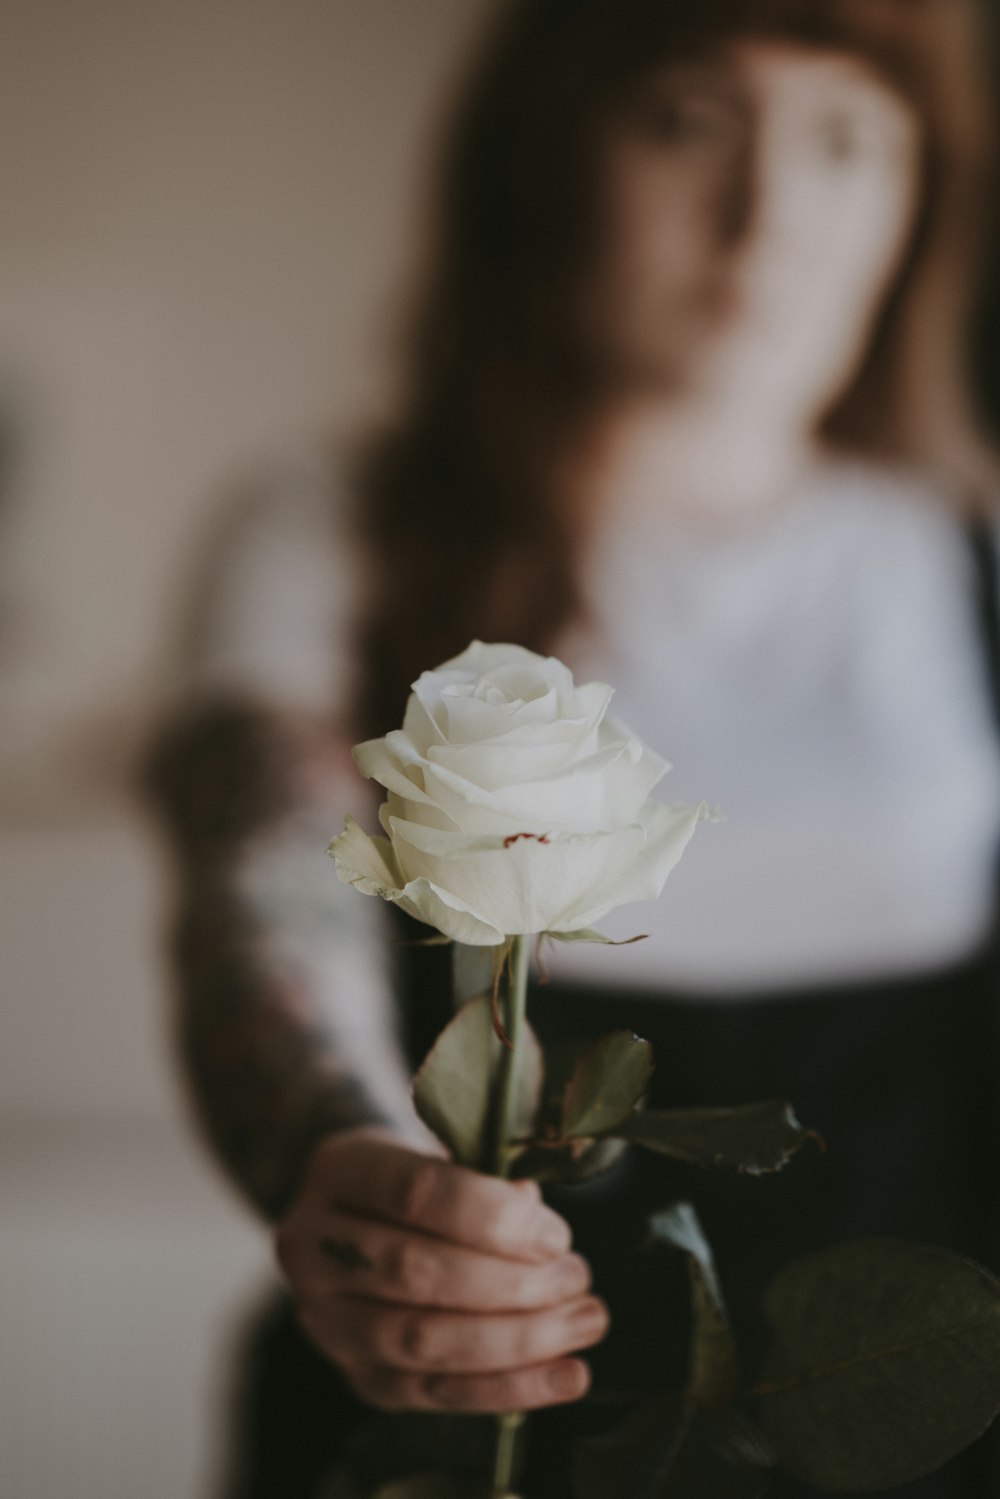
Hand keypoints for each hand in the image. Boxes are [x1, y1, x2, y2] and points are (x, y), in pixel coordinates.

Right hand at [275, 1127, 607, 1412]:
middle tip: (577, 1279)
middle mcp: (314, 1248)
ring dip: (519, 1340)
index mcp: (337, 1173)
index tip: (555, 1235)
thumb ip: (486, 1179)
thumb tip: (538, 1223)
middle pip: (416, 1273)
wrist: (353, 1218)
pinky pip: (436, 1395)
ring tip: (583, 1322)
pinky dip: (509, 1388)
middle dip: (512, 1284)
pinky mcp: (358, 1377)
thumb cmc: (413, 1178)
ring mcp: (327, 1321)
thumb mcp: (439, 1151)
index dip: (492, 1217)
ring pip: (424, 1341)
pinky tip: (565, 1378)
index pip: (414, 1193)